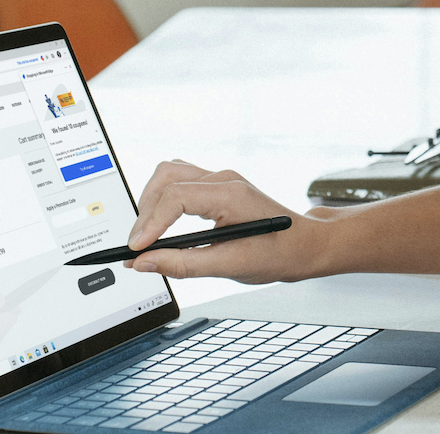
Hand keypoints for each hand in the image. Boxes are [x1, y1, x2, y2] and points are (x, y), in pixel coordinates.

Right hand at [123, 159, 330, 283]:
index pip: (177, 196)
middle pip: (167, 178)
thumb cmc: (278, 253)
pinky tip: (160, 224)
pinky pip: (179, 181)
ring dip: (151, 202)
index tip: (135, 249)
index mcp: (231, 194)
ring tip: (145, 235)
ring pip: (169, 174)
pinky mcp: (216, 186)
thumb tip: (144, 263)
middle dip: (145, 212)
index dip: (151, 223)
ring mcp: (220, 179)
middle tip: (136, 247)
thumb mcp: (231, 266)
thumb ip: (184, 264)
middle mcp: (223, 179)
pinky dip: (162, 200)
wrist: (304, 244)